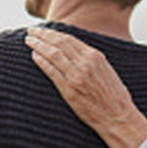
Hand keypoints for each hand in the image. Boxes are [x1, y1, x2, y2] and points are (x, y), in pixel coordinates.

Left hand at [25, 27, 146, 147]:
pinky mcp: (69, 89)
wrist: (117, 117)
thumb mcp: (107, 71)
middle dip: (43, 35)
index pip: (69, 39)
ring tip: (29, 41)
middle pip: (59, 43)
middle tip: (31, 31)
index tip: (44, 30)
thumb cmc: (114, 97)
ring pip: (52, 54)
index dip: (54, 33)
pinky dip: (41, 61)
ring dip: (38, 45)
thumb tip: (78, 51)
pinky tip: (34, 56)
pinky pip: (51, 71)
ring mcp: (76, 75)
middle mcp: (85, 63)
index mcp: (95, 56)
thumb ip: (92, 60)